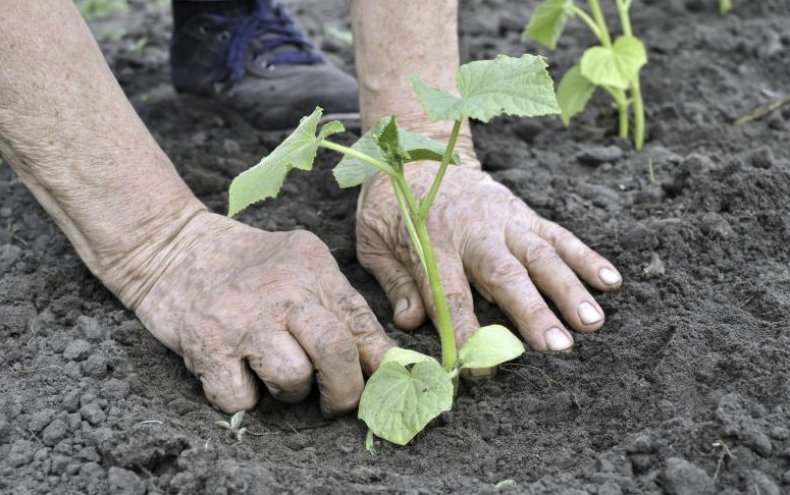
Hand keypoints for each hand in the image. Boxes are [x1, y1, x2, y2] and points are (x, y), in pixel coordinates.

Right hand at [131, 213, 394, 415]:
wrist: (172, 249)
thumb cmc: (247, 268)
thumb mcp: (300, 267)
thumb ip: (338, 306)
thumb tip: (383, 361)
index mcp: (312, 269)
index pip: (361, 323)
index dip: (379, 363)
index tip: (382, 385)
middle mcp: (282, 291)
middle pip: (335, 352)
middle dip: (344, 391)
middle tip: (335, 401)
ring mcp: (243, 319)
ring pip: (292, 380)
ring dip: (289, 392)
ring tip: (274, 373)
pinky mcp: (207, 346)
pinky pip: (241, 400)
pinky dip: (243, 399)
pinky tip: (237, 374)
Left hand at [356, 161, 621, 370]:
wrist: (417, 151)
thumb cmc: (392, 205)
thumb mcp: (374, 242)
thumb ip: (395, 282)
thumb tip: (411, 323)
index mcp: (431, 241)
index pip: (451, 294)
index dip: (465, 333)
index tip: (479, 368)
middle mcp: (473, 230)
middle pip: (506, 275)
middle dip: (533, 313)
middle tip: (558, 347)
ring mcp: (504, 219)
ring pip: (541, 255)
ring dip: (569, 289)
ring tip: (592, 322)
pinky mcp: (524, 212)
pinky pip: (558, 234)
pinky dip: (585, 257)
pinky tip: (610, 281)